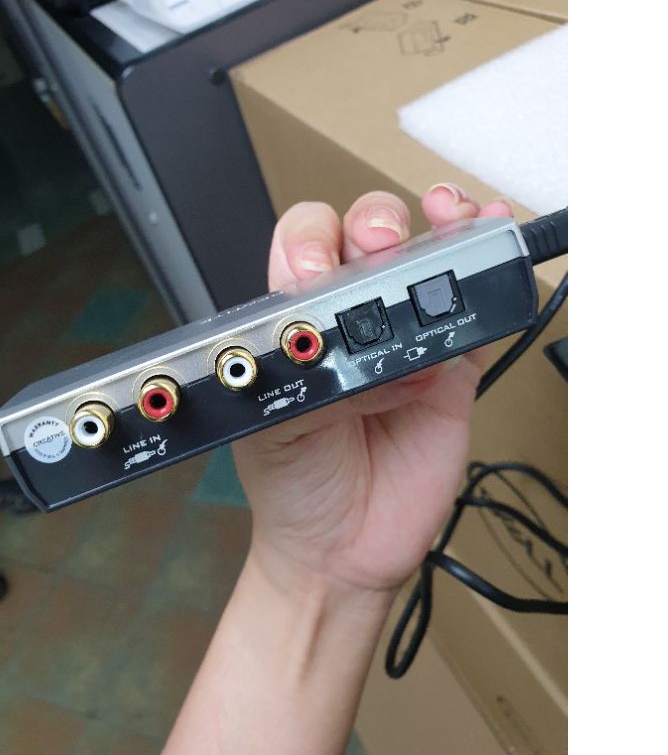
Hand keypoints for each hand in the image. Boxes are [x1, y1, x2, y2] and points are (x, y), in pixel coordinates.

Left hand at [233, 186, 512, 595]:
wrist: (340, 550)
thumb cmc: (292, 485)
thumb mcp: (274, 432)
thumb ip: (310, 385)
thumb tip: (361, 355)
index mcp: (300, 328)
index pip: (302, 252)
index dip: (310, 242)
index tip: (314, 270)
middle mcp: (352, 324)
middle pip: (367, 238)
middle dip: (377, 221)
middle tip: (383, 246)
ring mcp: (406, 344)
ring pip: (427, 262)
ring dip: (442, 225)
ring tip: (450, 215)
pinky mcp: (453, 373)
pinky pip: (479, 317)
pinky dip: (492, 280)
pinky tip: (492, 243)